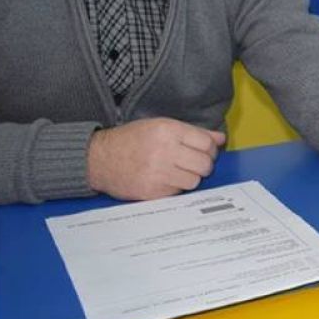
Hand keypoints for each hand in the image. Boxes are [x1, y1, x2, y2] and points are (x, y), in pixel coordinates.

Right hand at [86, 117, 226, 200]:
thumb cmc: (132, 140)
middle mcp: (164, 151)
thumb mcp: (161, 126)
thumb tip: (220, 139)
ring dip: (190, 177)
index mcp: (168, 131)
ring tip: (177, 172)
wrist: (98, 159)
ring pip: (194, 181)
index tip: (205, 152)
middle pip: (204, 164)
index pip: (207, 143)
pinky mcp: (151, 192)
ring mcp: (158, 173)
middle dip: (203, 165)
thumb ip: (194, 133)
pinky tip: (163, 180)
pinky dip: (175, 187)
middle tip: (193, 164)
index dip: (210, 149)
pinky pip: (178, 192)